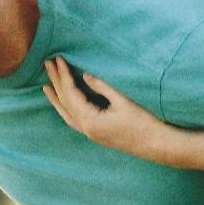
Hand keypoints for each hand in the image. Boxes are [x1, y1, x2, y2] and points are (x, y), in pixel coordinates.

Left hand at [42, 57, 175, 160]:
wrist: (157, 145)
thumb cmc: (144, 122)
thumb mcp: (123, 100)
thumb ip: (102, 87)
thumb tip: (84, 75)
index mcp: (90, 120)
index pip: (71, 94)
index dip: (64, 75)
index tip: (58, 59)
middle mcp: (86, 129)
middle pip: (65, 103)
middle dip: (56, 82)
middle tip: (47, 64)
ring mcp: (91, 133)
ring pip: (66, 114)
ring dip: (56, 98)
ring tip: (46, 86)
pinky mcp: (96, 134)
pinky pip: (74, 120)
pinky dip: (66, 109)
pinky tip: (64, 103)